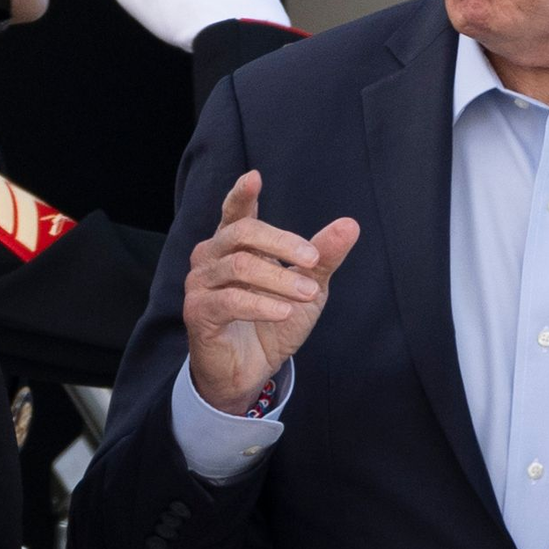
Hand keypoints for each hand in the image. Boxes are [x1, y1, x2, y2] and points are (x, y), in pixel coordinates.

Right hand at [184, 169, 359, 413]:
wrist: (251, 371)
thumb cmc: (274, 321)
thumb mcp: (308, 287)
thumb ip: (323, 257)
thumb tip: (351, 224)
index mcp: (235, 243)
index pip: (236, 212)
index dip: (242, 194)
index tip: (255, 177)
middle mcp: (212, 256)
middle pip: (243, 232)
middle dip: (282, 243)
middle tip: (313, 260)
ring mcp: (200, 283)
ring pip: (240, 265)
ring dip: (279, 279)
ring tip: (306, 293)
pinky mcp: (198, 311)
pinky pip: (230, 299)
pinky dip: (262, 304)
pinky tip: (284, 312)